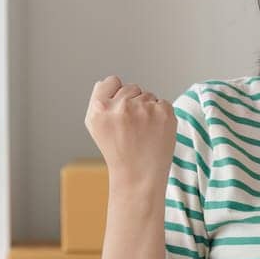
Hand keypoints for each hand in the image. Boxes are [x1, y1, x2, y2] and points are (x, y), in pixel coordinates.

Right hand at [84, 75, 177, 192]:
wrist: (139, 177)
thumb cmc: (117, 151)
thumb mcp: (95, 126)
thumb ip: (99, 99)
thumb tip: (109, 81)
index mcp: (99, 108)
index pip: (112, 81)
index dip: (116, 94)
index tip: (118, 112)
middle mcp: (121, 106)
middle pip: (132, 88)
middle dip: (133, 103)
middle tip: (131, 129)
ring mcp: (144, 108)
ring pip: (148, 95)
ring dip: (147, 110)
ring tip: (142, 133)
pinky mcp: (164, 112)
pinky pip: (162, 103)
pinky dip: (161, 116)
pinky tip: (154, 133)